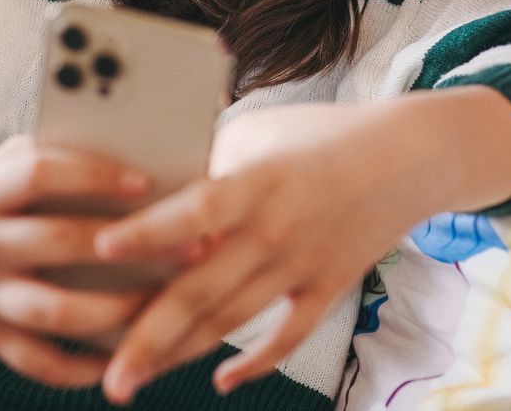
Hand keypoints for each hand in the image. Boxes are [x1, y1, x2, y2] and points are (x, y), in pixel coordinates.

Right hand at [0, 134, 155, 387]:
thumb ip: (48, 156)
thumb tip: (130, 143)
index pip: (38, 173)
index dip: (93, 176)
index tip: (145, 182)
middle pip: (58, 243)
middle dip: (131, 247)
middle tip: (190, 247)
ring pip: (55, 311)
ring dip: (117, 311)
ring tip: (166, 304)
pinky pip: (41, 361)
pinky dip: (83, 366)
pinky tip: (124, 356)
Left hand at [91, 102, 428, 403]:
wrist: (410, 156)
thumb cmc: (321, 134)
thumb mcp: (258, 131)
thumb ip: (206, 160)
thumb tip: (148, 188)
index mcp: (256, 183)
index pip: (196, 210)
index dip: (149, 229)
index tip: (101, 249)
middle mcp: (276, 231)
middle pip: (203, 292)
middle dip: (149, 338)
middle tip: (109, 376)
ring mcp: (303, 266)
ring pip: (232, 322)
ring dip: (180, 355)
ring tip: (134, 380)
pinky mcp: (328, 287)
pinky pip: (288, 337)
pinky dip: (256, 361)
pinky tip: (222, 380)